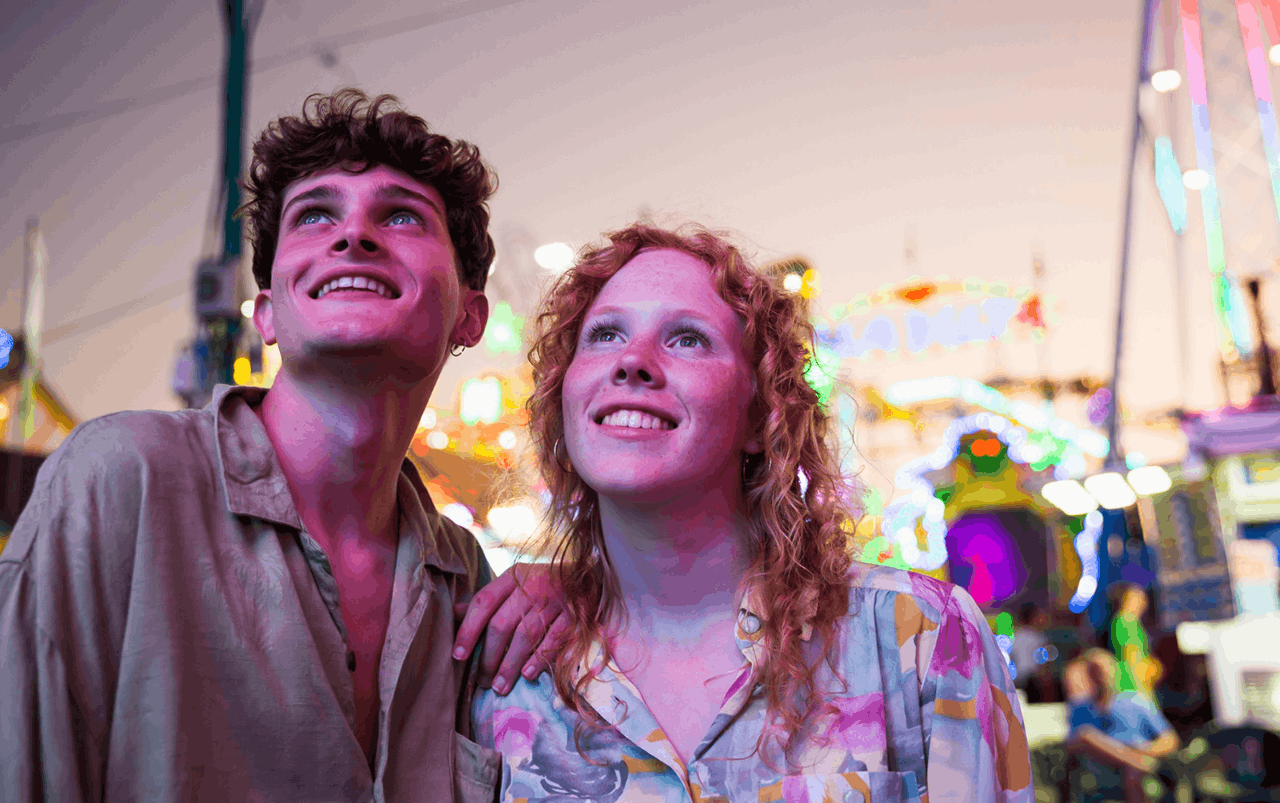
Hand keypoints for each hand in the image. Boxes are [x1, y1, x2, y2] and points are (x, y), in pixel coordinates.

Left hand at [452, 562, 569, 694]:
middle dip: (488, 656)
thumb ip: (488, 598)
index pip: (483, 602)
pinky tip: (527, 675)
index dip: (468, 630)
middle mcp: (531, 585)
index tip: (457, 655)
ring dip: (510, 664)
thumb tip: (453, 612)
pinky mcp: (575, 612)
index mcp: (513, 577)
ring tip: (499, 686)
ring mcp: (555, 599)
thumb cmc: (543, 582)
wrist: (590, 573)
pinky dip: (539, 658)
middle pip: (502, 624)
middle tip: (481, 681)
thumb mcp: (515, 582)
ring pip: (525, 635)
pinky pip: (554, 639)